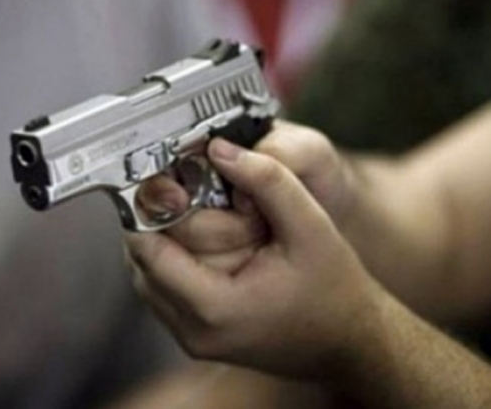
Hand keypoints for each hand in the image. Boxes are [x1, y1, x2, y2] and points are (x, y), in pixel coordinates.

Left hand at [124, 138, 378, 379]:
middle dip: (155, 221)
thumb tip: (220, 149)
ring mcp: (193, 339)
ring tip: (191, 212)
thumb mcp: (310, 225)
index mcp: (216, 307)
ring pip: (147, 278)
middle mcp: (194, 331)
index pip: (147, 249)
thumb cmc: (334, 289)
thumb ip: (268, 181)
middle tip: (179, 189)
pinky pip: (164, 292)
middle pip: (141, 263)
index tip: (160, 177)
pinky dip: (172, 262)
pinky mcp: (198, 338)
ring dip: (161, 241)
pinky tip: (200, 241)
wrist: (350, 341)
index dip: (148, 206)